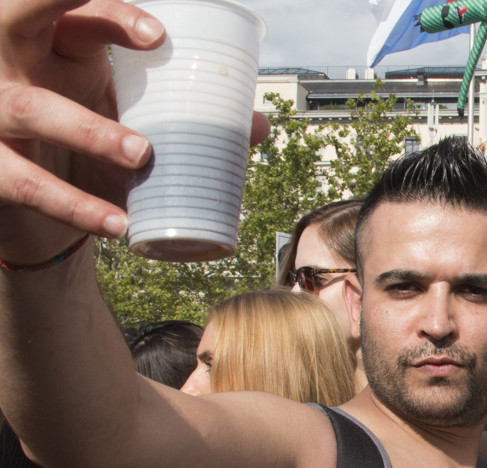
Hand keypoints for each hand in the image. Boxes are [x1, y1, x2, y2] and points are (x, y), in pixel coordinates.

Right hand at [0, 0, 269, 253]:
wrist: (38, 219)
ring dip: (90, 128)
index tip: (160, 33)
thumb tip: (258, 125)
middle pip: (18, 17)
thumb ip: (187, 122)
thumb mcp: (130, 127)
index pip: (76, 11)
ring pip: (30, 108)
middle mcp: (14, 68)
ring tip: (144, 153)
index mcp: (57, 47)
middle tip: (150, 35)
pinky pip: (28, 184)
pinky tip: (118, 223)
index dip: (113, 11)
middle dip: (58, 4)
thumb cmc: (87, 154)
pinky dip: (76, 206)